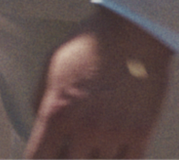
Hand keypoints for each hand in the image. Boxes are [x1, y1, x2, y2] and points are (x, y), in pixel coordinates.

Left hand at [24, 7, 171, 158]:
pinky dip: (118, 158)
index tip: (44, 158)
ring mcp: (113, 134)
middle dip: (67, 157)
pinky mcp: (140, 134)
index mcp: (56, 113)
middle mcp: (84, 129)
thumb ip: (40, 102)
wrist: (133, 31)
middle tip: (71, 145)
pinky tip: (114, 149)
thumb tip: (38, 126)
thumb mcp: (50, 68)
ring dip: (94, 157)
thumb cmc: (92, 45)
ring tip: (94, 142)